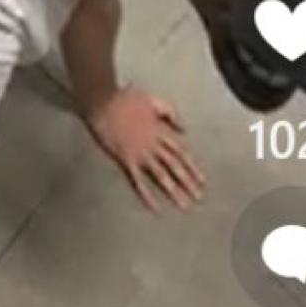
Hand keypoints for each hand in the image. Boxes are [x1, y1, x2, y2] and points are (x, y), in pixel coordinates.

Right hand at [86, 86, 204, 211]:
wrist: (103, 102)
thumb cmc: (125, 98)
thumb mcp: (152, 99)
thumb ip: (170, 112)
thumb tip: (184, 128)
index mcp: (160, 131)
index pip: (181, 152)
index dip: (192, 167)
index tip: (202, 180)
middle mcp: (153, 145)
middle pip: (175, 166)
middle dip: (188, 183)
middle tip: (199, 198)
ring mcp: (140, 154)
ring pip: (161, 176)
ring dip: (174, 192)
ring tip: (184, 206)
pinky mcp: (125, 160)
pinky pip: (138, 181)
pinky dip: (147, 196)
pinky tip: (155, 208)